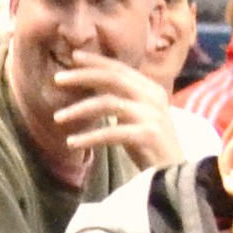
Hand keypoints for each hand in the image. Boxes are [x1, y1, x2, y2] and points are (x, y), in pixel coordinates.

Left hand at [42, 51, 181, 165]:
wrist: (174, 175)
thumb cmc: (151, 147)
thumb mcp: (136, 116)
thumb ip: (121, 99)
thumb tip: (92, 83)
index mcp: (151, 88)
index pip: (120, 68)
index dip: (96, 61)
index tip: (73, 57)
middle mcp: (153, 97)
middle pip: (113, 78)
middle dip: (82, 76)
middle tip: (57, 79)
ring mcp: (152, 115)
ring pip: (108, 103)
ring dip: (79, 109)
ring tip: (58, 118)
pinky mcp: (148, 135)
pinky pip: (111, 133)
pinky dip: (89, 137)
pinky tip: (72, 143)